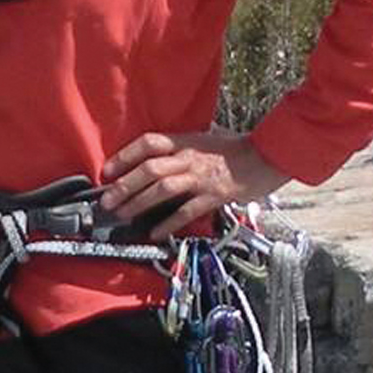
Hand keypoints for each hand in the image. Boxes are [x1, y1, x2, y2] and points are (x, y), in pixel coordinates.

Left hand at [100, 129, 287, 241]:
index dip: (125, 155)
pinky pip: (187, 211)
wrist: (265, 157)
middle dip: (124, 185)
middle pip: (149, 169)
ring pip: (163, 189)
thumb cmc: (233, 148)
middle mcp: (188, 157)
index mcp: (184, 140)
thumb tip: (155, 156)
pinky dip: (169, 222)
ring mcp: (201, 177)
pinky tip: (156, 233)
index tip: (107, 170)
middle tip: (106, 201)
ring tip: (123, 215)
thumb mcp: (203, 139)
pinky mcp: (214, 196)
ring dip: (139, 203)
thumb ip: (180, 146)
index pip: (148, 143)